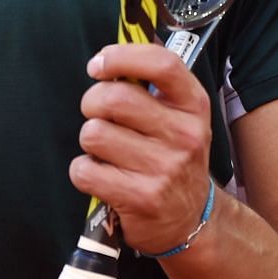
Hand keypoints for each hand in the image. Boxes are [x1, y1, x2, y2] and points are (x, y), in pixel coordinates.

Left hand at [69, 44, 214, 255]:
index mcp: (193, 106)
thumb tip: (107, 59)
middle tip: (97, 115)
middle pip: (113, 98)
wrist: (191, 221)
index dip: (121, 57)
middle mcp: (184, 135)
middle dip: (91, 103)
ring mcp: (164, 169)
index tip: (98, 65)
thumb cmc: (173, 158)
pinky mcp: (141, 198)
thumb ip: (151, 87)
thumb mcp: (179, 118)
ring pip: (94, 134)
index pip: (162, 64)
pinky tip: (103, 177)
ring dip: (89, 141)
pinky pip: (84, 170)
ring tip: (107, 152)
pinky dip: (84, 172)